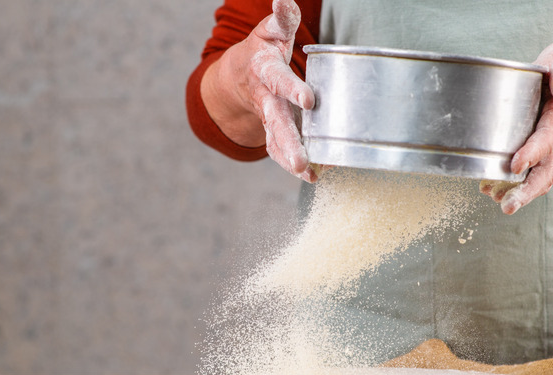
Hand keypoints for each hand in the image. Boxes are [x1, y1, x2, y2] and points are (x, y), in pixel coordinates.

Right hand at [202, 0, 317, 181]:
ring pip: (277, 140)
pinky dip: (293, 166)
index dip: (292, 89)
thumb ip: (282, 18)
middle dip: (289, 140)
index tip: (309, 100)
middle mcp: (265, 98)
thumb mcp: (270, 32)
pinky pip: (280, 150)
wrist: (238, 77)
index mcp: (265, 72)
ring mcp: (267, 117)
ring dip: (290, 158)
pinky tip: (314, 177)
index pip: (279, 80)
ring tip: (307, 172)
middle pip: (276, 121)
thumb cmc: (264, 51)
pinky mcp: (272, 131)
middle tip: (302, 160)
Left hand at [481, 40, 552, 213]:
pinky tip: (487, 188)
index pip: (546, 139)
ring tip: (494, 200)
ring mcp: (542, 145)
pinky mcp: (529, 146)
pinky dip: (506, 182)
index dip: (533, 153)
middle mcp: (552, 137)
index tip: (515, 166)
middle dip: (526, 191)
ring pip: (533, 177)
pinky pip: (522, 172)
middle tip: (507, 207)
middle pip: (544, 171)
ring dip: (515, 192)